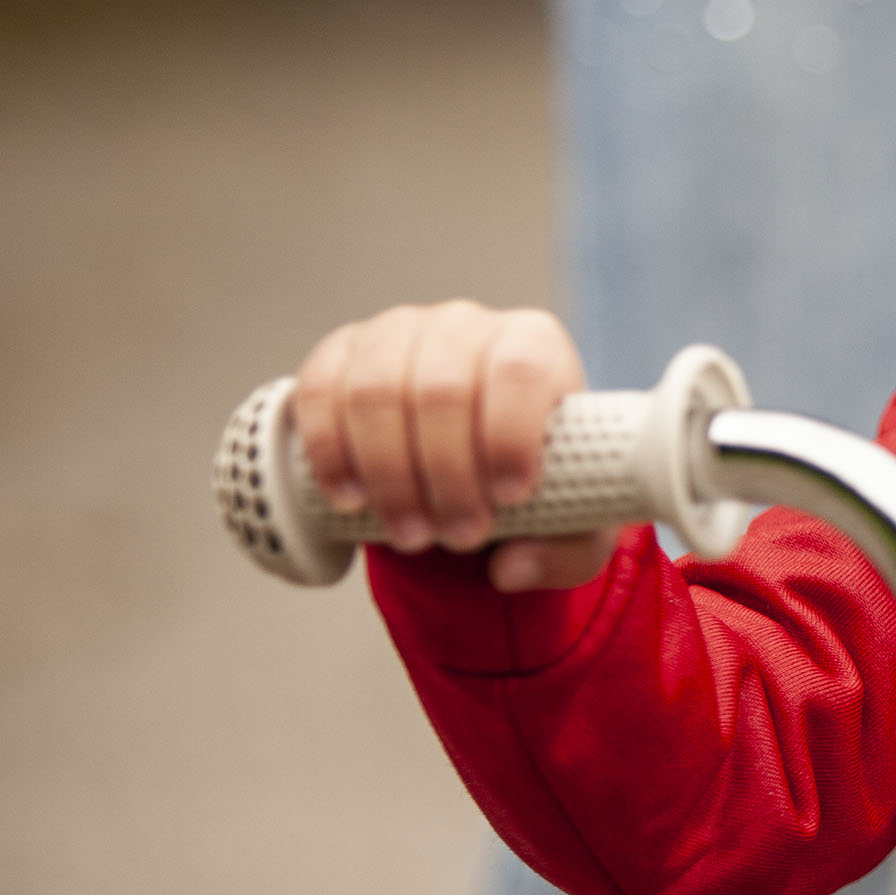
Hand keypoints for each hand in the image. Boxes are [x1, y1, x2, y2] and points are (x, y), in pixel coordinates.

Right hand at [291, 302, 618, 592]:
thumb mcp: (574, 520)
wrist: (470, 452)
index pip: (519, 370)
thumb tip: (511, 568)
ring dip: (389, 473)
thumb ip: (564, 551)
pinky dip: (329, 450)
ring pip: (377, 392)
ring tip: (409, 532)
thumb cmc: (531, 476)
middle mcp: (464, 326)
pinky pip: (320, 390)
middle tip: (459, 537)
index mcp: (534, 344)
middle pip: (443, 389)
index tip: (509, 497)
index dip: (509, 434)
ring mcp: (396, 333)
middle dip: (447, 475)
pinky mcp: (340, 353)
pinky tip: (349, 499)